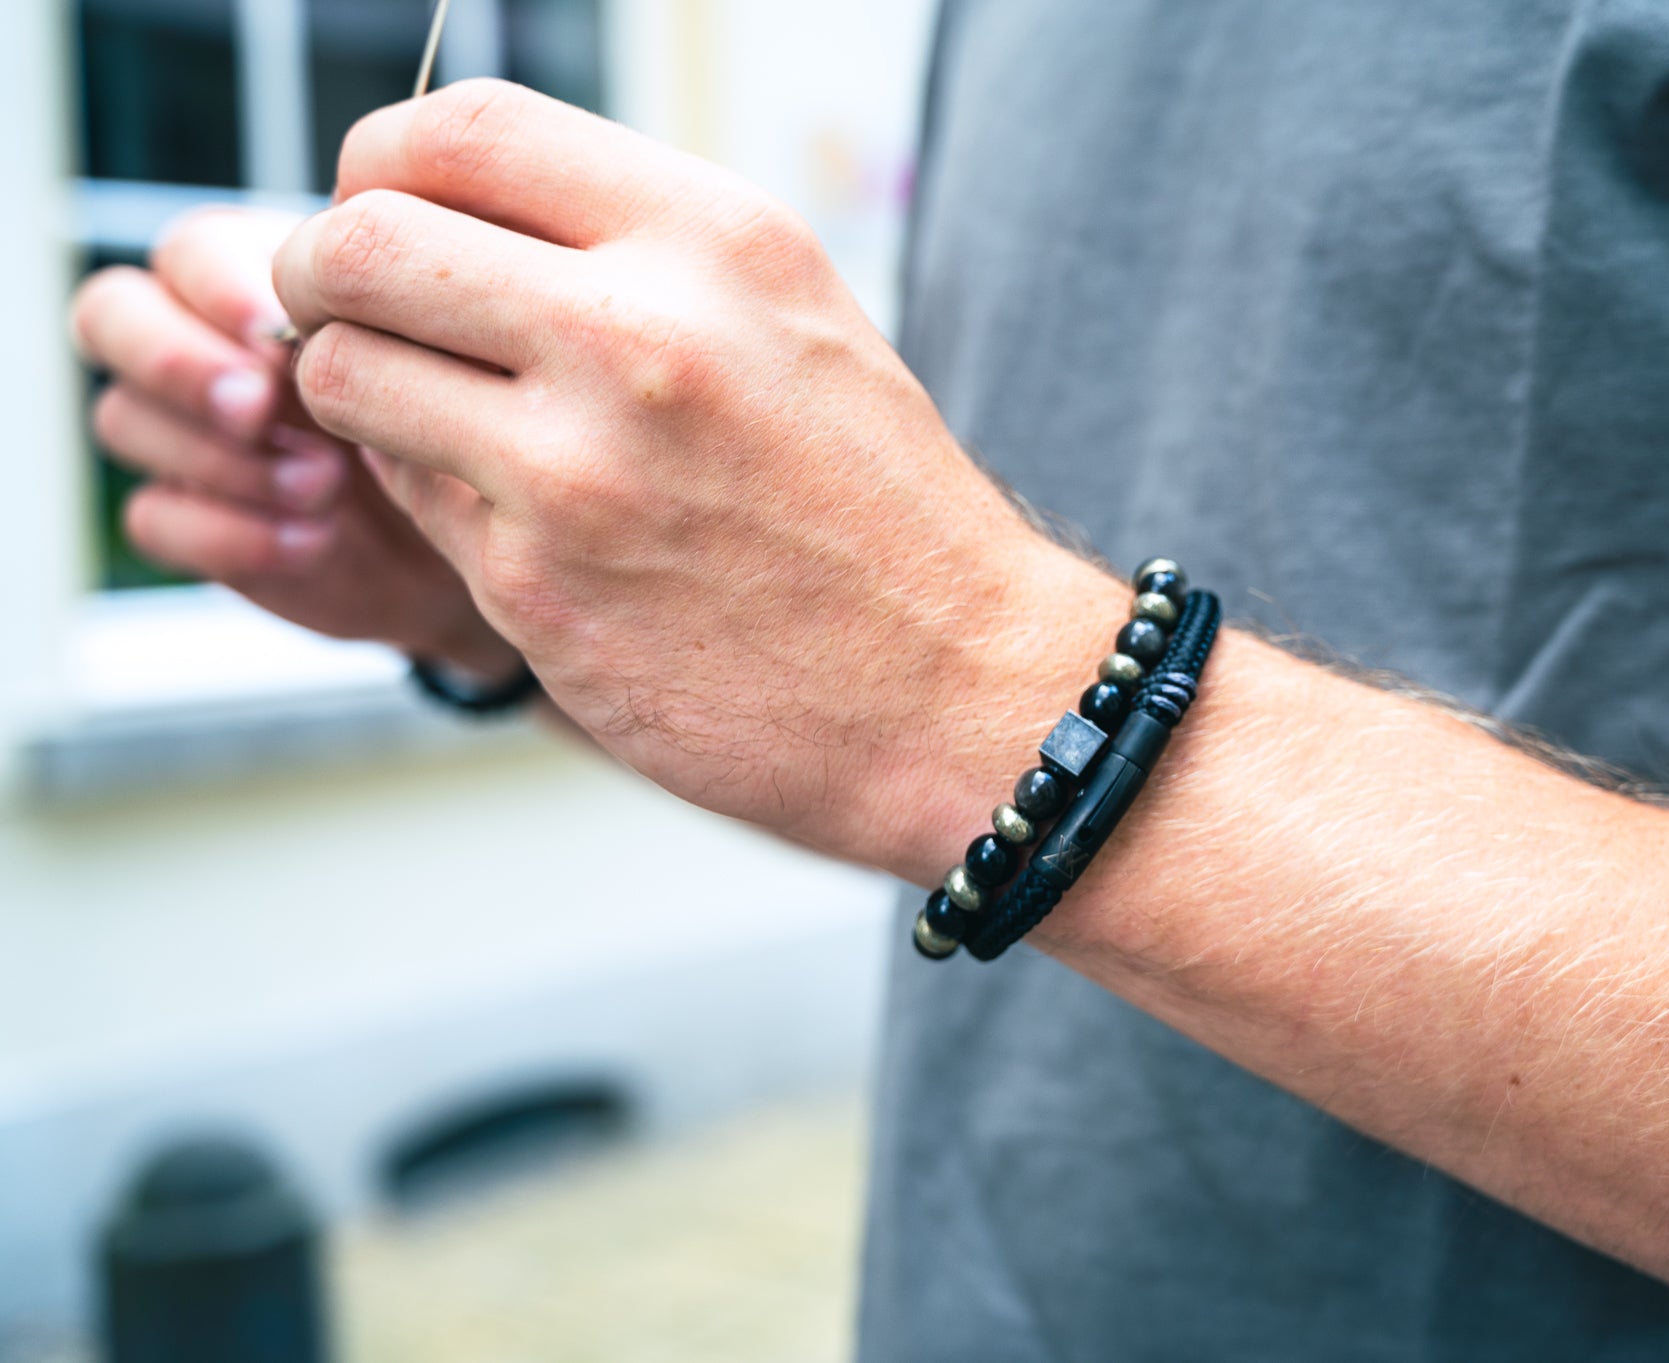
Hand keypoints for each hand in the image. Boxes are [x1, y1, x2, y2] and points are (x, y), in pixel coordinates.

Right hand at [69, 206, 521, 676]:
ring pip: (125, 417)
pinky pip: (155, 517)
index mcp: (258, 276)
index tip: (281, 331)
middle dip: (180, 362)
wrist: (489, 528)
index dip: (217, 287)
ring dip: (221, 454)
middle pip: (111, 314)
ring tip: (325, 485)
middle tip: (260, 405)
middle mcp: (204, 341)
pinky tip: (311, 540)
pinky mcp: (195, 516)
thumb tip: (339, 322)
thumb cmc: (470, 410)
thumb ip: (393, 326)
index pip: (186, 251)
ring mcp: (187, 430)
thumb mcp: (450, 358)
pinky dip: (228, 532)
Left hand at [272, 80, 1114, 868]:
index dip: (380, 161)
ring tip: (430, 420)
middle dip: (321, 271)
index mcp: (712, 241)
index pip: (461, 127)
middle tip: (345, 309)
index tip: (383, 207)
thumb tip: (454, 211)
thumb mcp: (789, 317)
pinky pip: (404, 499)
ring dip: (353, 389)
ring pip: (344, 372)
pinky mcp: (537, 588)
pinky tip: (517, 519)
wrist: (954, 687)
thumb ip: (634, 247)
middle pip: (364, 239)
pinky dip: (427, 496)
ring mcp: (576, 469)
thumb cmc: (874, 506)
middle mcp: (638, 334)